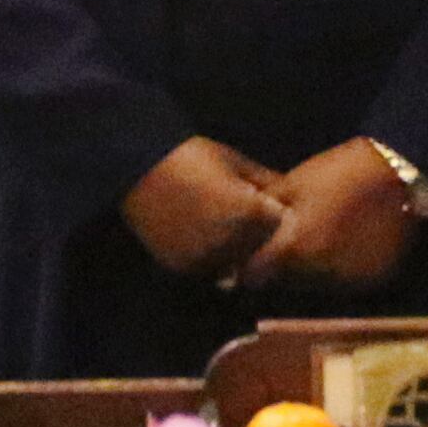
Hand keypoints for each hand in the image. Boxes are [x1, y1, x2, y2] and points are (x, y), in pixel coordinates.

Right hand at [120, 137, 287, 280]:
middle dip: (257, 235)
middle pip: (260, 249)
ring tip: (216, 223)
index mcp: (249, 213)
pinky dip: (209, 258)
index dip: (273, 214)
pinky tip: (199, 234)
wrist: (139, 167)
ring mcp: (206, 257)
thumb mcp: (233, 161)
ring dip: (234, 251)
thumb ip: (265, 181)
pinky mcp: (183, 266)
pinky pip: (207, 270)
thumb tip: (288, 191)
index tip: (263, 203)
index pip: (280, 226)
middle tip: (237, 214)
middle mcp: (231, 241)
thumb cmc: (190, 157)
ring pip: (235, 264)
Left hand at [238, 137, 416, 291]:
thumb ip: (266, 211)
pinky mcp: (375, 280)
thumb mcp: (293, 184)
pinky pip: (347, 282)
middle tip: (287, 248)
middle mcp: (319, 272)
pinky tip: (344, 248)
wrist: (397, 173)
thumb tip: (239, 225)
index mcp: (294, 248)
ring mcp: (350, 280)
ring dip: (311, 272)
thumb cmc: (339, 173)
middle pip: (287, 284)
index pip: (256, 276)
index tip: (246, 261)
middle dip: (282, 270)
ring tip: (319, 245)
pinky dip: (340, 270)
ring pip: (317, 286)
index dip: (248, 268)